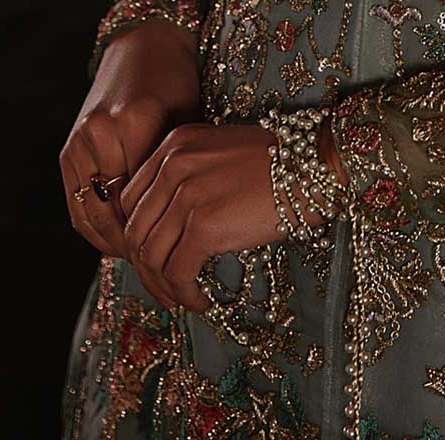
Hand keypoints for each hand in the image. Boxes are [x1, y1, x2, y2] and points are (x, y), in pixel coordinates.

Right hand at [59, 21, 201, 259]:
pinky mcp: (67, 149)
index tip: (178, 257)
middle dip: (134, 245)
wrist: (145, 45)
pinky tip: (115, 241)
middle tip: (158, 271)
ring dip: (111, 241)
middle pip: (115, 211)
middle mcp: (101, 131)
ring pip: (91, 212)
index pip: (144, 199)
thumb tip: (185, 228)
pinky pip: (76, 201)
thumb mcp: (188, 123)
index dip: (159, 233)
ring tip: (138, 260)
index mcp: (136, 122)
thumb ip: (177, 171)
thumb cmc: (178, 85)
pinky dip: (93, 226)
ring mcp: (79, 140)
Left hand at [120, 116, 349, 313]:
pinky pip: (177, 272)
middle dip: (144, 268)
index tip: (152, 259)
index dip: (137, 237)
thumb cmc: (276, 163)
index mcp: (174, 145)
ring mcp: (187, 194)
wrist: (312, 165)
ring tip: (181, 298)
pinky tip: (201, 300)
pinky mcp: (205, 225)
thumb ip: (188, 177)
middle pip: (136, 230)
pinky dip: (184, 294)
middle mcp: (173, 165)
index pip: (132, 200)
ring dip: (162, 286)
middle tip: (163, 288)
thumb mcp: (220, 154)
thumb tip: (167, 226)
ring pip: (151, 255)